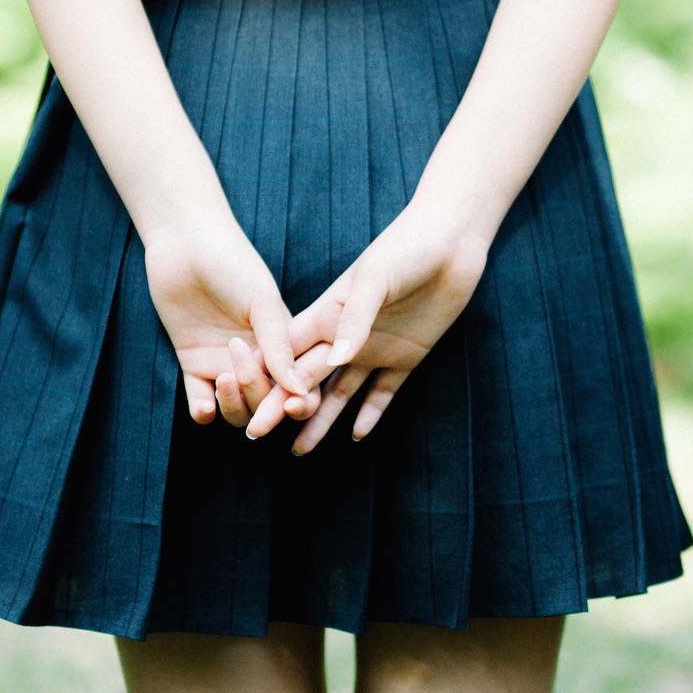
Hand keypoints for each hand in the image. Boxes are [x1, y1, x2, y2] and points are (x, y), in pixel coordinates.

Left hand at [144, 222, 310, 425]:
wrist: (186, 244)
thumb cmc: (232, 263)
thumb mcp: (263, 303)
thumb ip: (279, 347)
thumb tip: (299, 390)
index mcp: (283, 344)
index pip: (299, 386)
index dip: (298, 404)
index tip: (289, 406)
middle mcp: (257, 359)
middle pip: (266, 403)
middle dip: (258, 399)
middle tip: (237, 373)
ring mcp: (224, 362)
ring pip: (236, 408)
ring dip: (233, 406)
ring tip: (222, 379)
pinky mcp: (192, 362)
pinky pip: (200, 400)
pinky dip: (204, 412)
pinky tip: (204, 407)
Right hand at [271, 204, 492, 452]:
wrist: (451, 241)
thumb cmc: (406, 248)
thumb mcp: (375, 278)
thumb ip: (355, 319)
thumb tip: (336, 361)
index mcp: (327, 313)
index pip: (288, 351)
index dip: (264, 376)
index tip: (242, 404)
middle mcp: (345, 336)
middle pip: (306, 378)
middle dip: (281, 406)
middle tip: (257, 437)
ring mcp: (374, 348)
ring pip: (339, 393)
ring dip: (319, 420)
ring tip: (299, 450)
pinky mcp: (406, 357)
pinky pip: (383, 392)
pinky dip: (369, 414)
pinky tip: (355, 435)